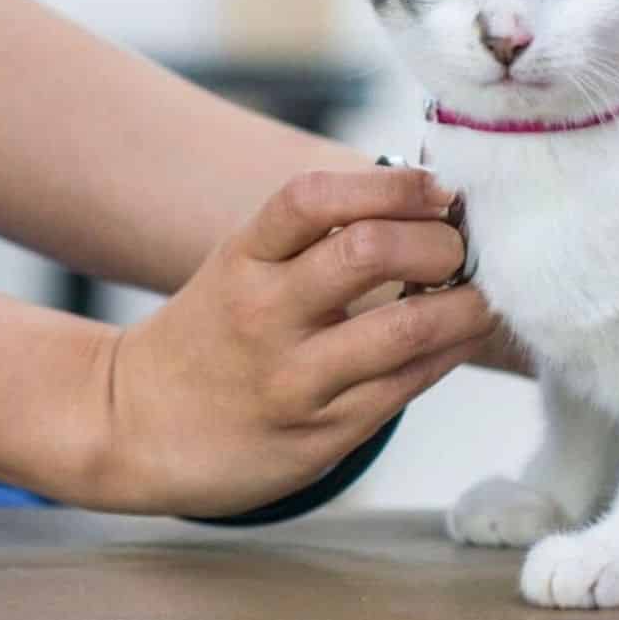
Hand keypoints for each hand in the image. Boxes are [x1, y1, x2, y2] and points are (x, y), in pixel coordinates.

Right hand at [95, 167, 494, 515]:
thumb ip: (322, 234)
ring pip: (406, 330)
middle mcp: (263, 315)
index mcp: (243, 259)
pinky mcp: (323, 435)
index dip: (390, 184)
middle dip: (438, 243)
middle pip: (369, 253)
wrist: (133, 430)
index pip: (313, 197)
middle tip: (461, 248)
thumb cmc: (217, 332)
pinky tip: (463, 335)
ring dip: (468, 304)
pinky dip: (452, 351)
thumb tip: (434, 196)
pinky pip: (408, 384)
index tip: (439, 187)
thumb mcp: (245, 265)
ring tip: (485, 292)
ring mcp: (293, 380)